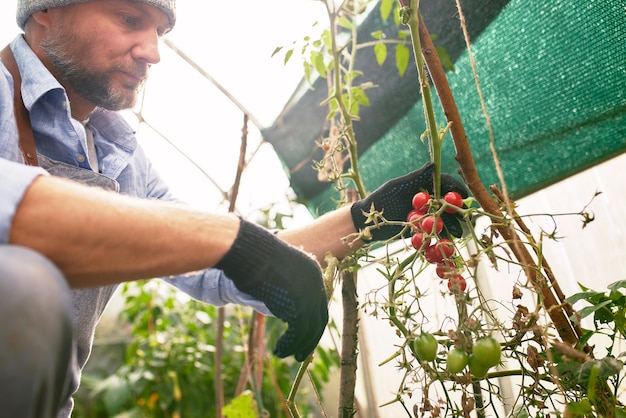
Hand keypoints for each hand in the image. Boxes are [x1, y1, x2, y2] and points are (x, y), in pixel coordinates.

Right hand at [215, 218, 327, 360]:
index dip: (311, 321)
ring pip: (310, 329)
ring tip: (288, 356)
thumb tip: (282, 309)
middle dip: (310, 338)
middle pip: (318, 317)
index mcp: (312, 271)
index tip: (303, 334)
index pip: (318, 302)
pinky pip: (299, 333)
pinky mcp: (300, 307)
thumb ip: (284, 288)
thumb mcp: (275, 270)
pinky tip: (280, 351)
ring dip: (299, 346)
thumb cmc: (254, 257)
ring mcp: (310, 295)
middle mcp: (316, 283)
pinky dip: (290, 345)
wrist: (250, 253)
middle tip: (301, 353)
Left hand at [350, 162, 468, 240]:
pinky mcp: (419, 228)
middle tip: (465, 217)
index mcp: (420, 185)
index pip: (442, 183)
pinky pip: (433, 232)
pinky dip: (441, 237)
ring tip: (457, 233)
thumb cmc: (380, 200)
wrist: (366, 222)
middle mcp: (424, 199)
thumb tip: (433, 165)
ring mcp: (423, 214)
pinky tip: (447, 243)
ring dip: (451, 226)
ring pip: (442, 219)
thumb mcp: (396, 187)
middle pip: (446, 203)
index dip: (455, 188)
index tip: (465, 195)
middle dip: (456, 211)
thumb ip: (415, 177)